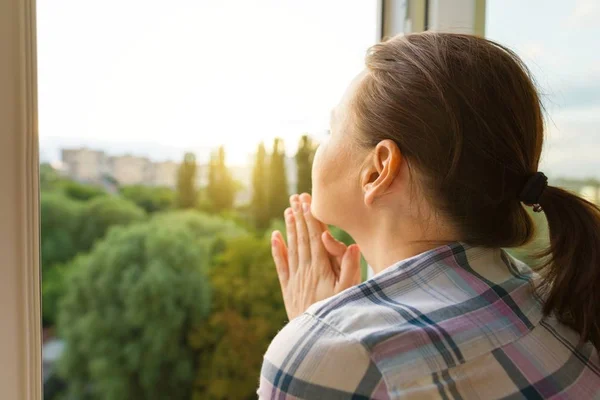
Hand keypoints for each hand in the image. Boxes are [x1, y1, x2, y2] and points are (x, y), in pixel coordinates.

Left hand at [271, 193, 361, 319]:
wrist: (314, 338)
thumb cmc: (337, 314)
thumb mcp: (348, 293)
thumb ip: (350, 269)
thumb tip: (352, 245)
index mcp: (321, 268)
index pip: (314, 237)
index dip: (310, 218)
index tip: (307, 201)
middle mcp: (305, 270)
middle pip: (301, 238)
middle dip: (299, 216)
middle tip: (296, 197)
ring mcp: (295, 278)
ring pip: (291, 247)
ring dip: (290, 227)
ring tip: (288, 210)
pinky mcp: (288, 288)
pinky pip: (281, 265)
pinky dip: (277, 249)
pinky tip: (275, 236)